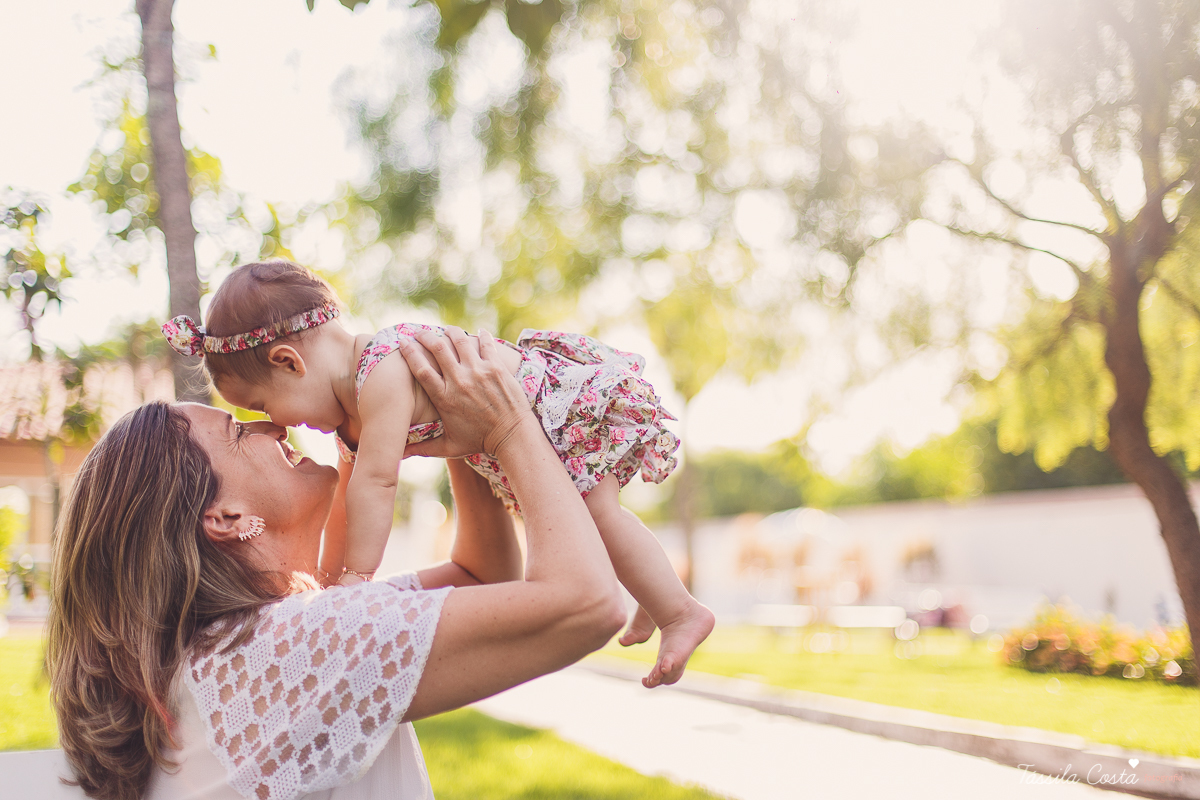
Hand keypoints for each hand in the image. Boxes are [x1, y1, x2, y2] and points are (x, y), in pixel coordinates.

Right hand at [398, 327, 533, 458]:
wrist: (512, 435)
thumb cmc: (480, 441)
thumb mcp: (449, 447)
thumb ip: (424, 448)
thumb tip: (399, 454)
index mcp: (445, 398)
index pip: (421, 369)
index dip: (409, 352)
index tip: (402, 341)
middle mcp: (460, 381)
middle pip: (437, 348)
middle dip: (425, 336)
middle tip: (420, 332)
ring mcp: (479, 372)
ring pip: (460, 340)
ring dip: (450, 331)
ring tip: (446, 330)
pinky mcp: (496, 368)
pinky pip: (486, 344)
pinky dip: (481, 335)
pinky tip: (478, 332)